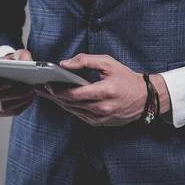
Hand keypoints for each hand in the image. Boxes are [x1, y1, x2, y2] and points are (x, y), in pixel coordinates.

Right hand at [0, 49, 35, 117]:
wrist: (11, 72)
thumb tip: (26, 61)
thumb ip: (20, 56)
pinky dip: (22, 106)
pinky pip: (11, 112)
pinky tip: (30, 99)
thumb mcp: (15, 55)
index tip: (9, 83)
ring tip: (32, 92)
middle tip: (30, 88)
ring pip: (4, 107)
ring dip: (20, 100)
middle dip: (14, 93)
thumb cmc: (10, 63)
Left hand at [33, 53, 169, 127]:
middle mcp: (103, 108)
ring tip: (47, 93)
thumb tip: (65, 63)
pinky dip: (70, 108)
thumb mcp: (108, 63)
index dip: (58, 90)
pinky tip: (62, 100)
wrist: (145, 98)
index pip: (75, 94)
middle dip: (53, 96)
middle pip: (71, 104)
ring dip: (59, 103)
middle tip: (40, 88)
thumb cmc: (126, 78)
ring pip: (73, 111)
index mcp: (105, 91)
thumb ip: (85, 60)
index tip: (46, 83)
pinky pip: (80, 116)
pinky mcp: (101, 123)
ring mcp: (101, 118)